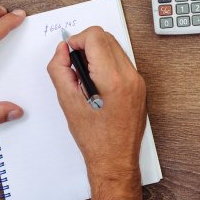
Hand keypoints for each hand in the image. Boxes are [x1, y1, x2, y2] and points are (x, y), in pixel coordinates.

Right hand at [47, 26, 146, 199]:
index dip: (76, 40)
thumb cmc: (95, 141)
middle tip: (73, 65)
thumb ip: (60, 72)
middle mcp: (130, 77)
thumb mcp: (68, 105)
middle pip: (106, 37)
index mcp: (114, 81)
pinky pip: (121, 61)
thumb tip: (62, 51)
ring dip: (95, 52)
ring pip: (114, 47)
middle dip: (85, 44)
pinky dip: (105, 62)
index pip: (96, 37)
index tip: (67, 54)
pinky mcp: (139, 86)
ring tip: (83, 76)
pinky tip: (95, 82)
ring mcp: (138, 81)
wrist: (116, 162)